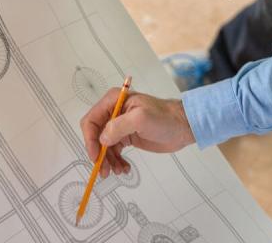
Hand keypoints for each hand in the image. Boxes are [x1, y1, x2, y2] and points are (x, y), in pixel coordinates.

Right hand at [80, 89, 194, 177]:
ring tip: (118, 171)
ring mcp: (119, 125)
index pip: (91, 121)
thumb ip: (119, 126)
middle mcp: (113, 112)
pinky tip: (124, 168)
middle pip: (95, 136)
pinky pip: (114, 152)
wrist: (182, 127)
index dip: (90, 140)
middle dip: (98, 154)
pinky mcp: (126, 137)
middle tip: (105, 171)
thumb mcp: (141, 119)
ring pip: (104, 147)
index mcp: (113, 101)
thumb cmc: (165, 118)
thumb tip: (102, 139)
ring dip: (108, 161)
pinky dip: (116, 162)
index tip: (95, 156)